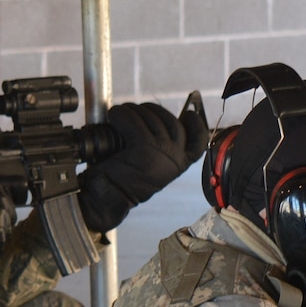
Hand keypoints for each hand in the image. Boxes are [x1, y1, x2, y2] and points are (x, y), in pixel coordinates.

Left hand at [78, 97, 209, 232]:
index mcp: (179, 165)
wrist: (107, 197)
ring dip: (134, 110)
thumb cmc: (123, 180)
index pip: (198, 142)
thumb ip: (160, 149)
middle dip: (155, 111)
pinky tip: (114, 115)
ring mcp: (162, 153)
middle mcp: (176, 160)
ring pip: (152, 119)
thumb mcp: (149, 165)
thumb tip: (157, 121)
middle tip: (137, 109)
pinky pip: (135, 122)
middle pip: (173, 122)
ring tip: (121, 112)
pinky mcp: (145, 149)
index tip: (189, 113)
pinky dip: (123, 115)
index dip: (196, 125)